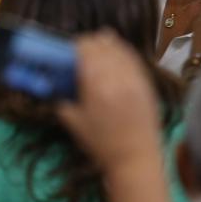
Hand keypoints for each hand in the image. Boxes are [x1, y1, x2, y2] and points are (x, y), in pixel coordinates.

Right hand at [57, 31, 161, 173]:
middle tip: (79, 55)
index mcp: (96, 84)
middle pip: (101, 43)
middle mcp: (117, 75)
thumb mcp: (71, 120)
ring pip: (118, 46)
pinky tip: (114, 57)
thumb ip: (61, 96)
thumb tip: (53, 80)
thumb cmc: (100, 142)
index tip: (67, 53)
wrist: (136, 158)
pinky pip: (132, 56)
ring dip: (104, 45)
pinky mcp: (147, 82)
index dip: (74, 46)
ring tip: (96, 53)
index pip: (85, 48)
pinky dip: (121, 52)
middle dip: (87, 44)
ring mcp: (135, 77)